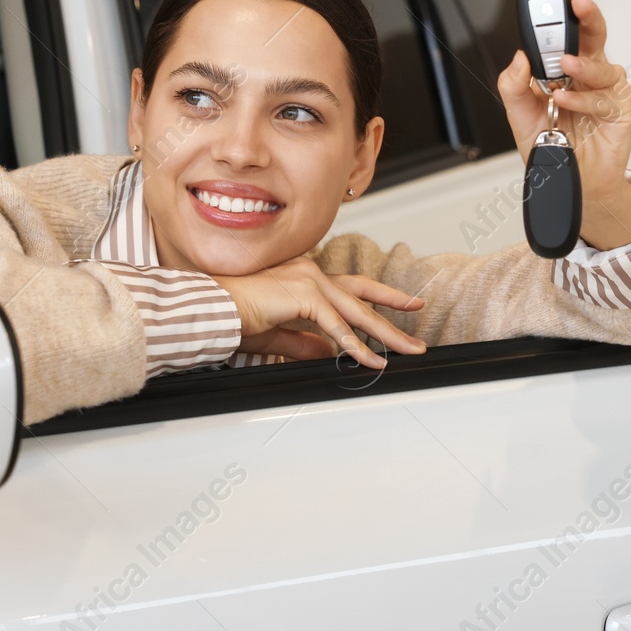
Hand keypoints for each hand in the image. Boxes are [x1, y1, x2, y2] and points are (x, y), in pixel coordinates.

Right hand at [213, 256, 426, 367]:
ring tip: (406, 348)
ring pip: (356, 310)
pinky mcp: (303, 295)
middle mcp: (309, 271)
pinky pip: (336, 326)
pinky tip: (372, 359)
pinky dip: (356, 345)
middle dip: (393, 309)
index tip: (404, 303)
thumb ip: (305, 342)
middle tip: (418, 319)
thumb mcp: (279, 335)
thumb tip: (328, 353)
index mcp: (303, 276)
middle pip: (361, 294)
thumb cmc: (235, 318)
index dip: (379, 295)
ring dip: (384, 333)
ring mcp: (308, 280)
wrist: (213, 310)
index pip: (349, 286)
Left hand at [496, 0, 630, 250]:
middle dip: (583, 12)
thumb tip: (521, 57)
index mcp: (563, 64)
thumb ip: (514, 85)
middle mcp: (588, 71)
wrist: (570, 183)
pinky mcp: (620, 109)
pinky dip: (581, 98)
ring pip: (599, 63)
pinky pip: (603, 96)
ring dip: (580, 65)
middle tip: (574, 2)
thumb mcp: (519, 114)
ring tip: (562, 70)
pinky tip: (565, 102)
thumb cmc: (551, 144)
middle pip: (591, 30)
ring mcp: (607, 88)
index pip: (560, 23)